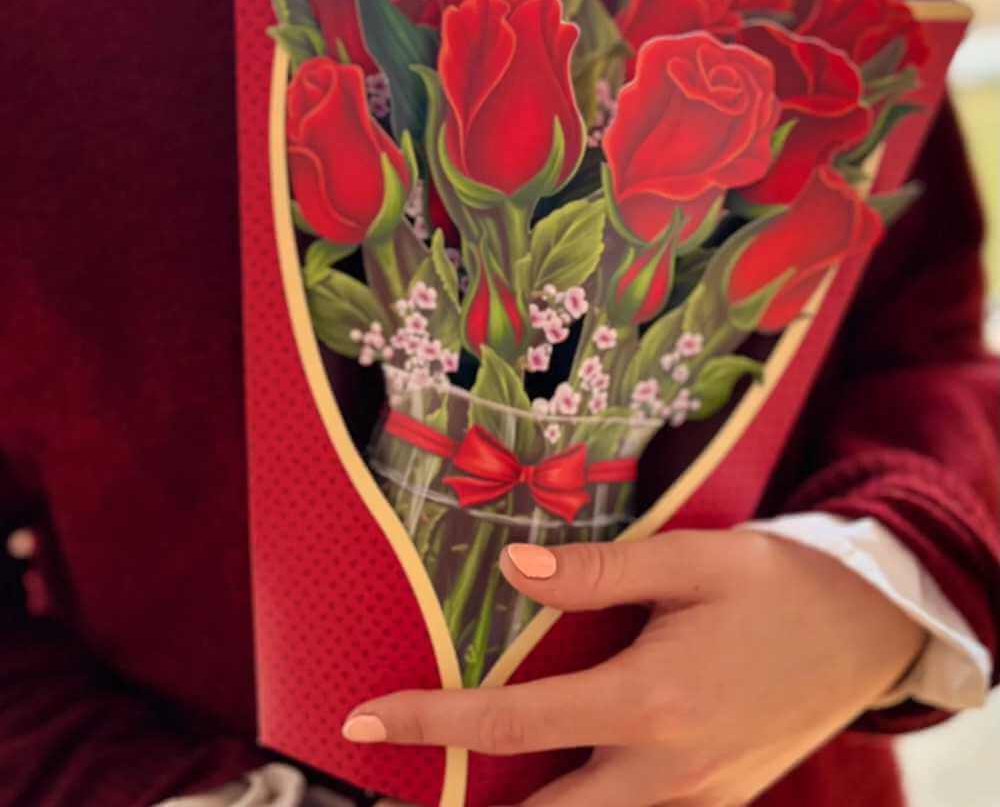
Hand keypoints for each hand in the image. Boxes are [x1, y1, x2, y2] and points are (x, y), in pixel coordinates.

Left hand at [343, 530, 925, 805]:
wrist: (865, 633)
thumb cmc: (774, 586)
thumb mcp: (689, 562)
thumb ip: (596, 572)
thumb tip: (511, 570)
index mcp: (649, 704)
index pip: (507, 722)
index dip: (425, 722)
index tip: (362, 722)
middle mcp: (663, 770)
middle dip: (465, 804)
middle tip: (407, 776)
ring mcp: (690, 798)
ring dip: (522, 803)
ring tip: (469, 765)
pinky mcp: (710, 800)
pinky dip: (575, 796)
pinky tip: (557, 758)